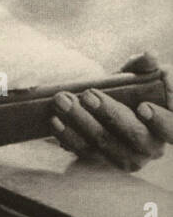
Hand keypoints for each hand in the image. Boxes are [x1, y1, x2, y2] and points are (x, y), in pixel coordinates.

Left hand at [49, 52, 172, 170]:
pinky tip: (55, 120)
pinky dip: (68, 135)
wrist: (114, 106)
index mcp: (169, 126)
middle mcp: (151, 147)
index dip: (160, 121)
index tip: (142, 107)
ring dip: (80, 122)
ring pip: (104, 144)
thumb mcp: (143, 76)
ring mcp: (127, 158)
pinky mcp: (103, 161)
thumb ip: (145, 66)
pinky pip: (84, 151)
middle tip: (87, 95)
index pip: (172, 128)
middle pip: (132, 134)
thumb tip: (148, 55)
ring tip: (62, 102)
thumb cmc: (136, 90)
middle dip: (108, 113)